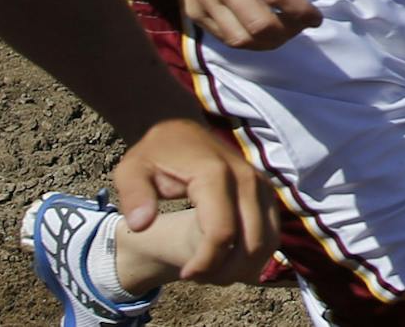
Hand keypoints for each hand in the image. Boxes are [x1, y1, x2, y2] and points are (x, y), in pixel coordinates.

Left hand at [113, 117, 278, 282]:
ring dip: (242, 267)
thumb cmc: (156, 154)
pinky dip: (254, 256)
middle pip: (251, 243)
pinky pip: (272, 234)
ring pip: (267, 242)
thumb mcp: (132, 169)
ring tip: (211, 269)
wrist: (182, 131)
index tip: (186, 273)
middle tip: (199, 275)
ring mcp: (261, 184)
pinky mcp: (266, 191)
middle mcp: (246, 178)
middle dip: (226, 271)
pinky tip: (226, 259)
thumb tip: (141, 224)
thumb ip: (133, 195)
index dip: (205, 263)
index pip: (221, 233)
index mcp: (215, 174)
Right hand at [166, 0, 324, 49]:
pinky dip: (247, 40)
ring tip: (283, 31)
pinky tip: (260, 29)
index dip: (301, 11)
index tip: (315, 17)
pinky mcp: (193, 10)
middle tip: (301, 25)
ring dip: (269, 42)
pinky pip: (224, 37)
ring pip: (241, 39)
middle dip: (288, 31)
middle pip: (259, 24)